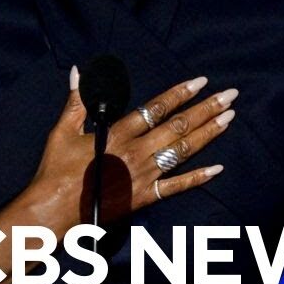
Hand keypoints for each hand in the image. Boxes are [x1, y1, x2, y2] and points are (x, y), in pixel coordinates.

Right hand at [23, 66, 237, 228]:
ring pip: (183, 152)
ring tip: (229, 119)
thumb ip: (76, 101)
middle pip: (179, 127)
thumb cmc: (55, 171)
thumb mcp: (62, 131)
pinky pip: (176, 187)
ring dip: (208, 134)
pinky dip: (198, 178)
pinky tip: (217, 168)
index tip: (201, 81)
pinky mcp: (144, 196)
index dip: (180, 93)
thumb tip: (79, 72)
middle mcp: (136, 152)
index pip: (156, 108)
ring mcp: (143, 175)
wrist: (52, 211)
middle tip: (230, 96)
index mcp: (118, 133)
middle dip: (207, 109)